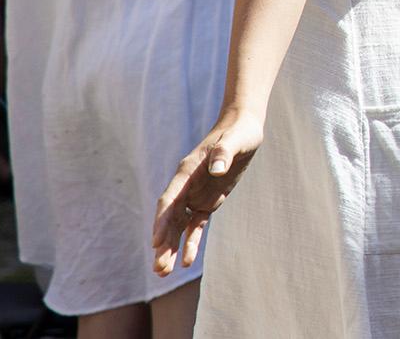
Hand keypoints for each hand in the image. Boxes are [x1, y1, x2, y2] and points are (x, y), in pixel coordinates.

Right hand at [152, 107, 264, 275]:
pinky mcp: (207, 201)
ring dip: (171, 247)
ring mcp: (195, 194)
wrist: (243, 127)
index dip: (162, 221)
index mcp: (187, 171)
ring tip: (164, 272)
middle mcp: (186, 185)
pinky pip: (195, 225)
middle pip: (169, 218)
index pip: (169, 199)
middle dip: (163, 243)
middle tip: (159, 268)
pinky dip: (190, 242)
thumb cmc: (239, 132)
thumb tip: (217, 169)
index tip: (157, 241)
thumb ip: (224, 153)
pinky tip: (187, 261)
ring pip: (178, 226)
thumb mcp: (235, 140)